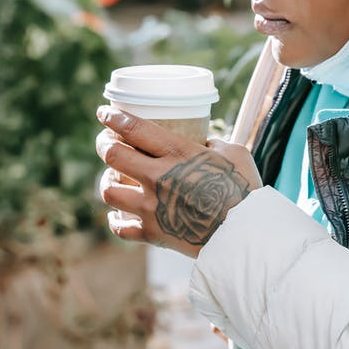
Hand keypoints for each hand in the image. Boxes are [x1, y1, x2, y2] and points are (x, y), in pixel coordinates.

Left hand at [95, 106, 261, 257]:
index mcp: (178, 152)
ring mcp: (152, 208)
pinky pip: (120, 227)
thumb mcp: (233, 153)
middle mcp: (158, 177)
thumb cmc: (244, 189)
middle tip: (105, 142)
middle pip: (113, 155)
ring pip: (109, 191)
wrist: (245, 235)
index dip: (113, 117)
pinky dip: (116, 220)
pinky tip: (119, 214)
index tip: (104, 113)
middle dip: (103, 144)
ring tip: (111, 179)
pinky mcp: (153, 234)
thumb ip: (212, 144)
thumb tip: (202, 142)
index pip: (133, 128)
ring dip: (107, 182)